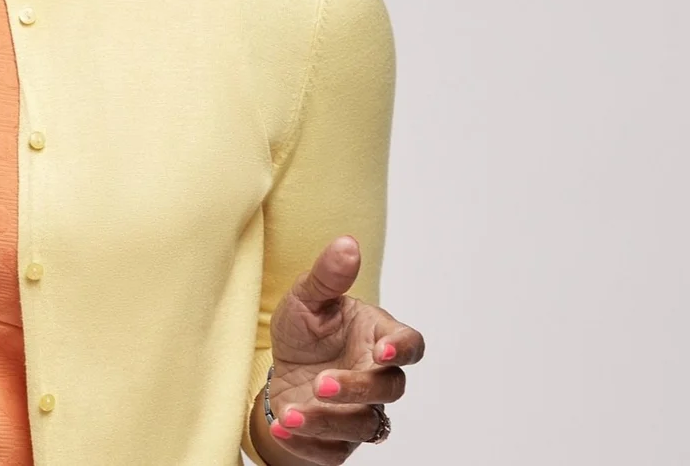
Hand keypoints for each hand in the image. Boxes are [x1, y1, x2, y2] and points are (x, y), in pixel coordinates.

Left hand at [255, 235, 424, 464]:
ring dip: (328, 421)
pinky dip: (308, 443)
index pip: (410, 346)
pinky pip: (335, 450)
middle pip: (390, 390)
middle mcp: (376, 377)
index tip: (383, 352)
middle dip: (358, 389)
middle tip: (321, 383)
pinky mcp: (340, 440)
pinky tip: (283, 428)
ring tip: (292, 412)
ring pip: (365, 425)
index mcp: (377, 337)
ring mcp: (362, 411)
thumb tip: (348, 244)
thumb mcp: (306, 298)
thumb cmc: (304, 331)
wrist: (278, 371)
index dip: (402, 351)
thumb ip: (327, 275)